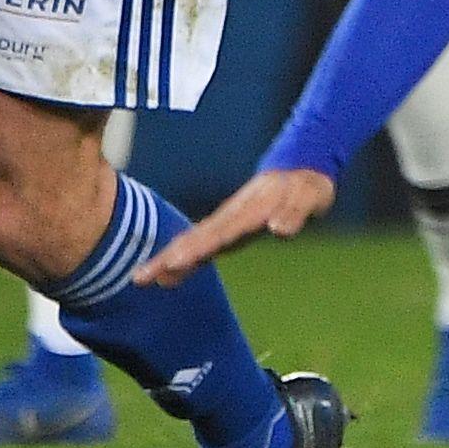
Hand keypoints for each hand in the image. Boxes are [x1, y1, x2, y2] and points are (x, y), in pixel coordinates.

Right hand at [131, 167, 336, 286]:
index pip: (218, 233)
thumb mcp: (309, 196)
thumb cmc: (306, 185)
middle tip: (140, 277)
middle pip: (195, 239)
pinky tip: (170, 276)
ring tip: (142, 279)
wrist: (300, 168)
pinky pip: (203, 245)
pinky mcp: (230, 230)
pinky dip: (185, 260)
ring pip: (193, 243)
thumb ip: (294, 213)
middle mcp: (232, 217)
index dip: (195, 249)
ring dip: (168, 260)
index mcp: (248, 211)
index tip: (172, 262)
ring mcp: (228, 223)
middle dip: (167, 258)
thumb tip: (279, 230)